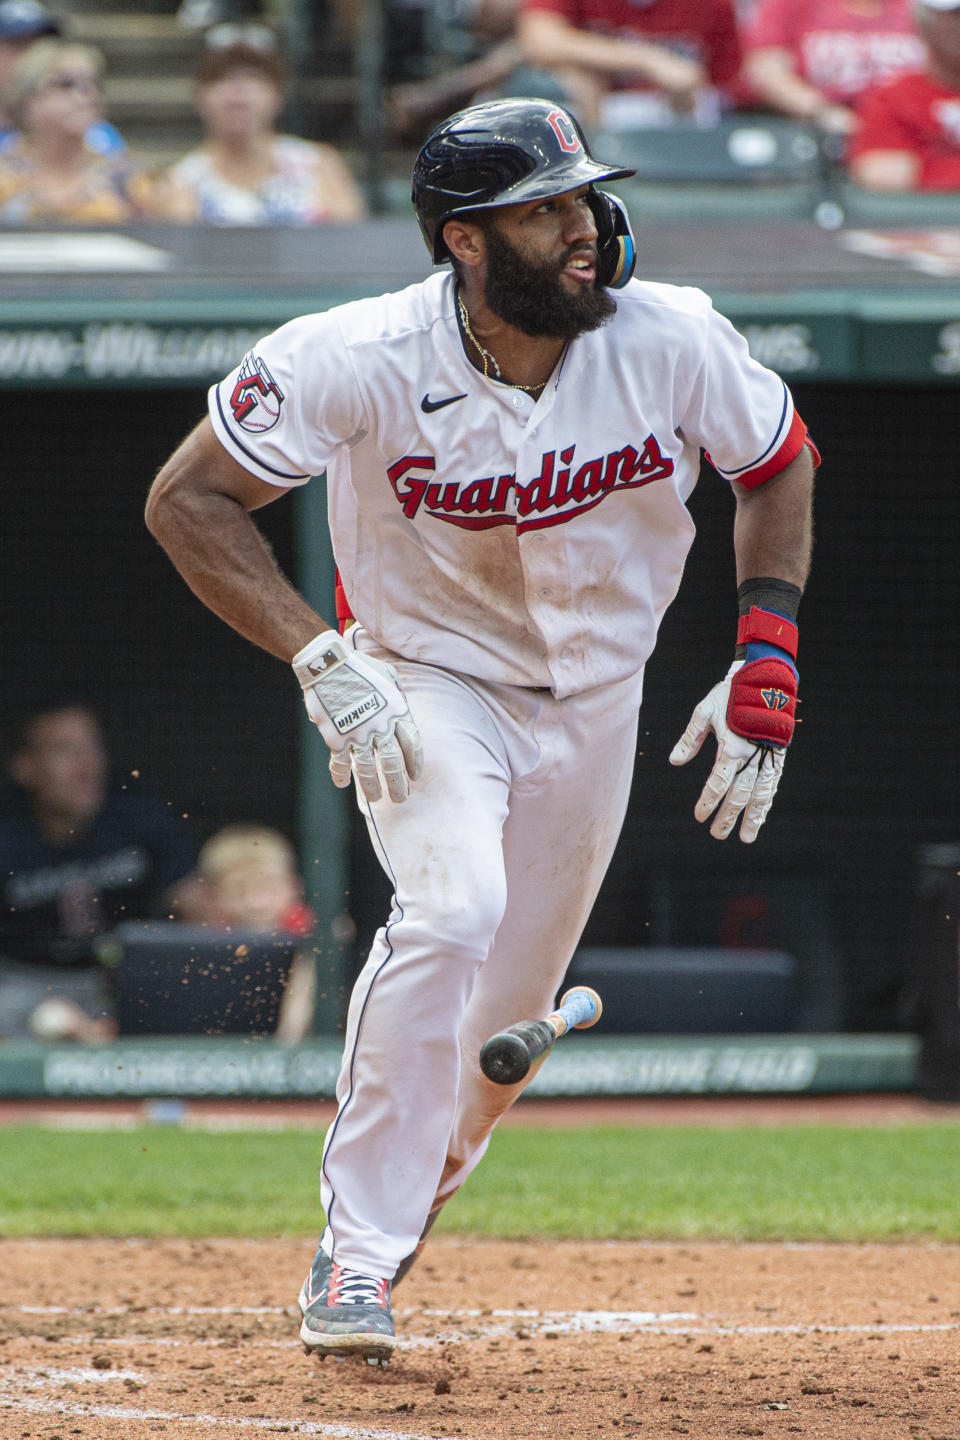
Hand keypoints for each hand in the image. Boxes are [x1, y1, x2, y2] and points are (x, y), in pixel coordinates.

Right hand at [293, 631, 422, 803]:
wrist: (328, 664)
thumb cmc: (359, 666)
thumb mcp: (388, 676)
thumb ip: (397, 695)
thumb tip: (402, 706)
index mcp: (397, 711)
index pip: (413, 744)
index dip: (415, 762)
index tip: (415, 776)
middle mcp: (381, 726)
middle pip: (394, 763)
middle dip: (398, 784)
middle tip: (401, 798)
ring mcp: (358, 734)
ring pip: (368, 769)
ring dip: (372, 787)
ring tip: (376, 799)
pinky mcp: (336, 738)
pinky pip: (339, 762)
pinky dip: (339, 775)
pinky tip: (342, 784)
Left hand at [669, 659, 794, 842]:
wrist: (766, 679)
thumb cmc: (731, 694)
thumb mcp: (705, 711)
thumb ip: (690, 738)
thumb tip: (674, 761)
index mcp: (731, 747)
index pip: (717, 783)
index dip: (708, 802)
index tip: (699, 817)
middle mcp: (751, 756)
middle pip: (738, 794)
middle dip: (727, 816)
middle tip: (717, 834)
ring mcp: (767, 757)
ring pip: (759, 794)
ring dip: (752, 817)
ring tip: (746, 838)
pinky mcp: (778, 756)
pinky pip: (771, 784)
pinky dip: (766, 802)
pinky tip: (760, 816)